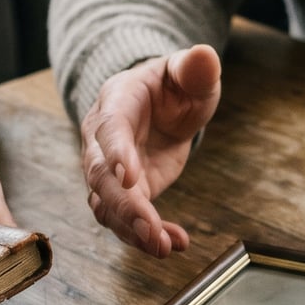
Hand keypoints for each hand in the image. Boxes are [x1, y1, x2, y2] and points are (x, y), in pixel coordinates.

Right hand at [78, 46, 221, 256]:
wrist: (161, 105)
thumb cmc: (174, 85)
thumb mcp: (189, 73)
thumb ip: (194, 68)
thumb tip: (204, 56)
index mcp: (117, 102)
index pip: (110, 129)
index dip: (116, 153)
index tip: (130, 178)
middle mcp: (102, 140)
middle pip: (101, 178)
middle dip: (125, 208)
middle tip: (151, 231)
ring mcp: (109, 171)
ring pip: (107, 206)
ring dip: (132, 230)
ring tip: (163, 248)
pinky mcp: (125, 194)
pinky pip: (126, 220)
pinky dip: (147, 235)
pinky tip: (176, 243)